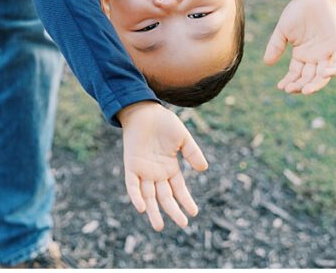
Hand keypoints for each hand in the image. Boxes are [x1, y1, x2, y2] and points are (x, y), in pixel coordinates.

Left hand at [118, 102, 207, 230]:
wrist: (143, 110)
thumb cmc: (163, 122)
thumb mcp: (183, 138)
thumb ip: (192, 153)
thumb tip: (204, 169)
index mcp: (170, 167)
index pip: (178, 190)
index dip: (186, 201)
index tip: (194, 213)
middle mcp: (156, 172)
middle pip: (164, 196)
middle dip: (173, 210)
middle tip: (182, 224)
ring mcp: (143, 170)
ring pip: (148, 195)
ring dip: (153, 210)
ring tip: (159, 226)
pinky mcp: (131, 164)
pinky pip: (132, 184)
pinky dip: (135, 195)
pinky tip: (141, 207)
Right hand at [264, 0, 335, 94]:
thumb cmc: (296, 13)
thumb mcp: (282, 31)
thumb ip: (275, 46)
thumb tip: (267, 63)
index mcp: (300, 55)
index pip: (295, 74)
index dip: (289, 81)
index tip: (281, 87)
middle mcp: (314, 57)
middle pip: (309, 78)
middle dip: (301, 85)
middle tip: (292, 89)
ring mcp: (326, 53)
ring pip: (323, 75)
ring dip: (316, 84)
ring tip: (306, 89)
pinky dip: (334, 70)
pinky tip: (325, 73)